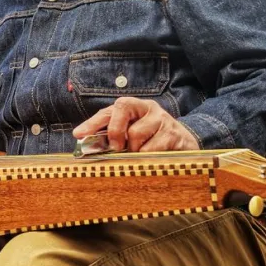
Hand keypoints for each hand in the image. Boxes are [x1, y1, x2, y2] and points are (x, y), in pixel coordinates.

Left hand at [71, 97, 198, 152]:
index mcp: (136, 107)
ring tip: (141, 154)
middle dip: (114, 130)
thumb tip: (87, 145)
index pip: (110, 109)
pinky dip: (146, 158)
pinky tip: (153, 159)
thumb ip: (113, 138)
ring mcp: (163, 120)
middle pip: (122, 107)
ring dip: (133, 150)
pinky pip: (150, 149)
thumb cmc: (154, 141)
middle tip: (117, 148)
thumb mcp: (133, 136)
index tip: (78, 134)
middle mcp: (149, 108)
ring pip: (135, 133)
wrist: (186, 146)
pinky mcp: (174, 134)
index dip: (93, 121)